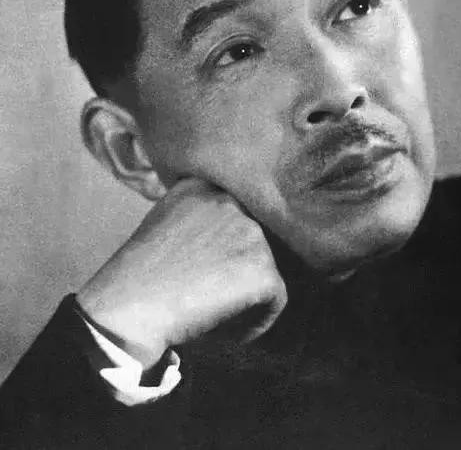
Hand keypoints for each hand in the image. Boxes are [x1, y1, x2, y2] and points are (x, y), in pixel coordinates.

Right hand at [76, 178, 286, 368]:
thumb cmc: (138, 276)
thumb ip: (196, 218)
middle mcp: (232, 201)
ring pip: (265, 270)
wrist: (128, 307)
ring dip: (246, 295)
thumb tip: (226, 240)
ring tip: (212, 312)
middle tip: (208, 295)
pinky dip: (256, 322)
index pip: (234, 216)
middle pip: (253, 243)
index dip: (223, 249)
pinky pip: (275, 301)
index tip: (202, 272)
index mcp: (203, 186)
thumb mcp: (163, 224)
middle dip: (236, 270)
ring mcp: (252, 234)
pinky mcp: (264, 270)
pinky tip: (226, 331)